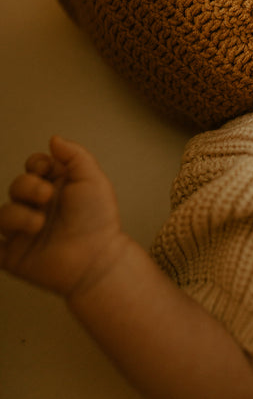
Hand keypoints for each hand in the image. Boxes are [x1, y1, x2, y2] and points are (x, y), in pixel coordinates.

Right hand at [0, 136, 125, 297]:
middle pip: (17, 185)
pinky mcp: (14, 256)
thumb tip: (53, 138)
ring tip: (38, 224)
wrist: (96, 259)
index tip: (46, 168)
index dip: (36, 164)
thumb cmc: (98, 220)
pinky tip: (3, 239)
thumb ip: (74, 155)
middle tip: (46, 196)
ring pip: (3, 214)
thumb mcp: (92, 179)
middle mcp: (39, 207)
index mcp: (57, 187)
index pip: (34, 166)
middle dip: (27, 186)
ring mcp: (25, 231)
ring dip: (17, 215)